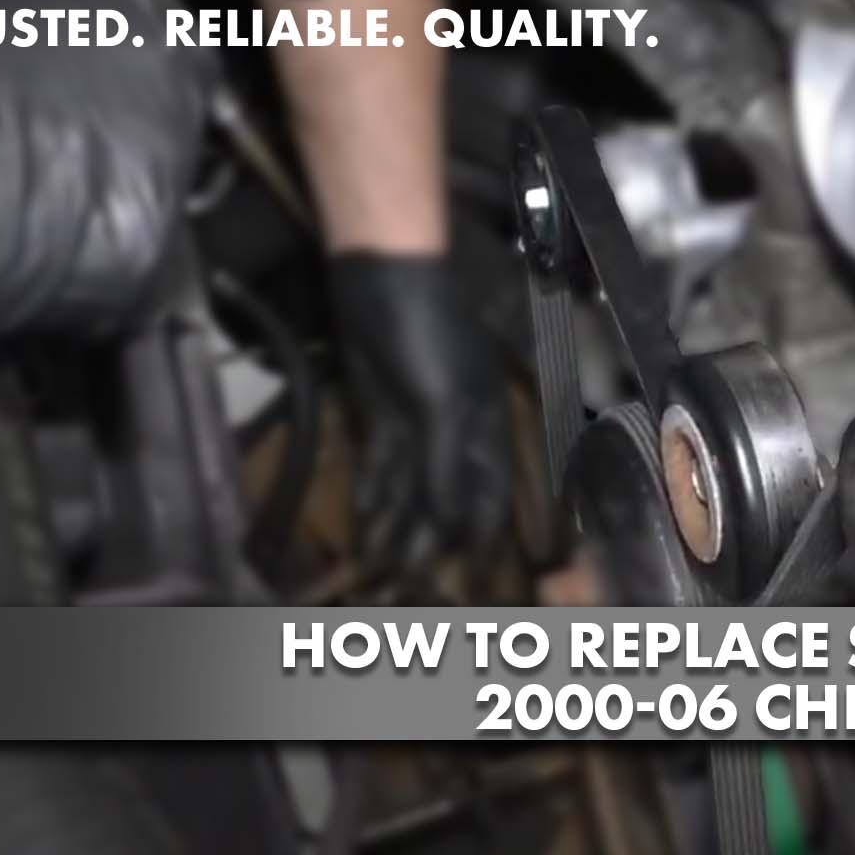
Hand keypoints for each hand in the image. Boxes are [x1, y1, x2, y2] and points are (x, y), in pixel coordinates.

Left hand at [328, 255, 510, 581]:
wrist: (381, 276)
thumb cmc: (427, 331)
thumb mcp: (443, 401)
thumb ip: (446, 463)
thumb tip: (449, 519)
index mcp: (485, 426)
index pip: (488, 493)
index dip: (480, 532)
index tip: (470, 573)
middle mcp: (456, 431)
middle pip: (445, 495)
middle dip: (429, 536)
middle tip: (409, 578)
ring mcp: (417, 422)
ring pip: (409, 485)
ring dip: (396, 521)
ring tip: (380, 561)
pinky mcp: (381, 413)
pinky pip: (381, 464)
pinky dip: (374, 493)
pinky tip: (367, 518)